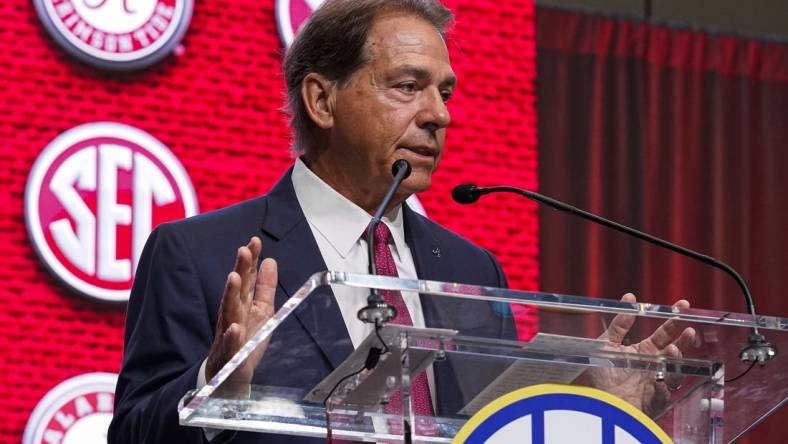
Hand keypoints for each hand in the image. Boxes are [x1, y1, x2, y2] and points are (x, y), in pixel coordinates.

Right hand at [205, 236, 276, 394]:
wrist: (230, 378)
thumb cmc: (245, 341)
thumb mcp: (261, 311)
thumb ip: (264, 287)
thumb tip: (270, 261)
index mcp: (242, 304)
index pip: (246, 278)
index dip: (250, 260)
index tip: (255, 240)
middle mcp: (233, 315)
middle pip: (236, 290)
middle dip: (240, 269)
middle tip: (243, 250)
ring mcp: (228, 334)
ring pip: (228, 312)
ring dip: (231, 295)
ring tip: (234, 278)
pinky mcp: (229, 355)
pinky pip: (229, 346)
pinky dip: (232, 337)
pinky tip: (235, 328)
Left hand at [586, 293, 695, 416]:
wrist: (597, 402)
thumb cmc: (601, 376)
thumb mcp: (606, 344)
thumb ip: (619, 324)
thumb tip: (630, 298)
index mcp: (644, 351)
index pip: (664, 333)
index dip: (673, 319)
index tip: (683, 305)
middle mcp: (655, 364)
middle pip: (675, 348)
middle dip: (684, 337)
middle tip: (689, 326)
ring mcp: (659, 380)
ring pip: (676, 367)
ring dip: (677, 357)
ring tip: (673, 348)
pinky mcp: (659, 398)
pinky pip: (669, 388)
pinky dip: (670, 379)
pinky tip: (666, 373)